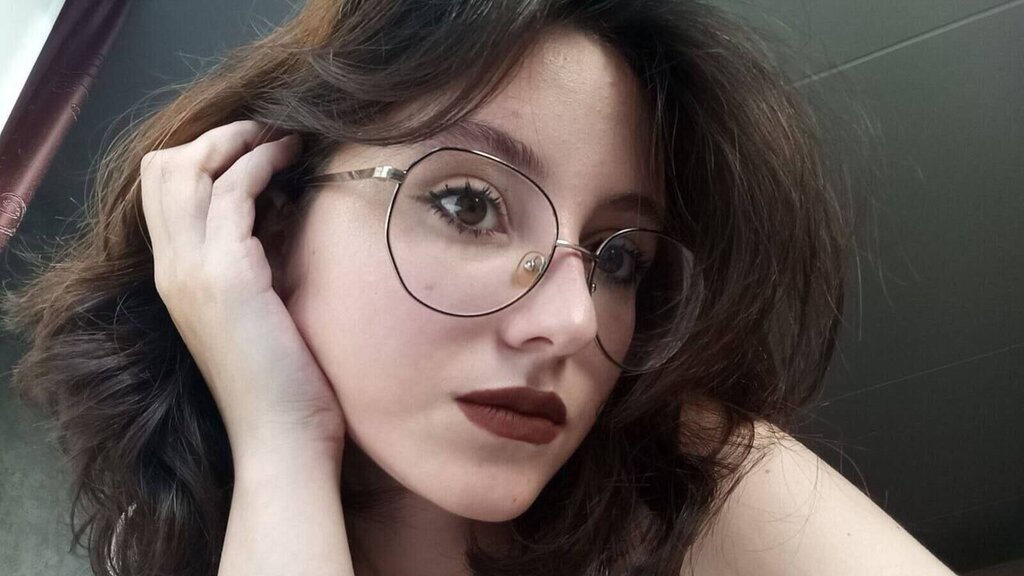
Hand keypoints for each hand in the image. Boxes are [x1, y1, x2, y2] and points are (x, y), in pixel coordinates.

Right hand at [140, 120, 344, 467]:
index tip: (256, 146)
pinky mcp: (226, 277)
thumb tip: (279, 210)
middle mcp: (172, 268)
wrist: (281, 437)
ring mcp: (193, 271)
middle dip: (216, 136)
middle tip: (267, 132)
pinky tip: (291, 162)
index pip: (162, 190)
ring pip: (189, 169)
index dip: (204, 154)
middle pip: (163, 168)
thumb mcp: (257, 308)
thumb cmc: (282, 381)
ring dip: (240, 140)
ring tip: (283, 136)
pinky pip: (233, 193)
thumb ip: (252, 259)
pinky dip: (262, 164)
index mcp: (175, 276)